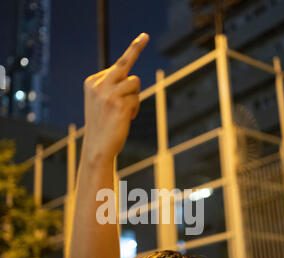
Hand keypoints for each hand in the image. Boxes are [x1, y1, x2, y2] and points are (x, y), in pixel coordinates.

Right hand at [83, 33, 149, 162]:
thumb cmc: (102, 126)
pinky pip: (136, 98)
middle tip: (144, 36)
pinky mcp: (119, 104)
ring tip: (125, 113)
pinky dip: (135, 109)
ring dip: (134, 97)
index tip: (141, 39)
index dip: (126, 68)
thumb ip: (112, 87)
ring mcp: (108, 94)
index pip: (115, 68)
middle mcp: (98, 85)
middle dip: (135, 48)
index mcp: (91, 82)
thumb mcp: (101, 103)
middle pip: (124, 64)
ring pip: (134, 83)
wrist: (97, 148)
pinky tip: (127, 119)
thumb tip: (131, 79)